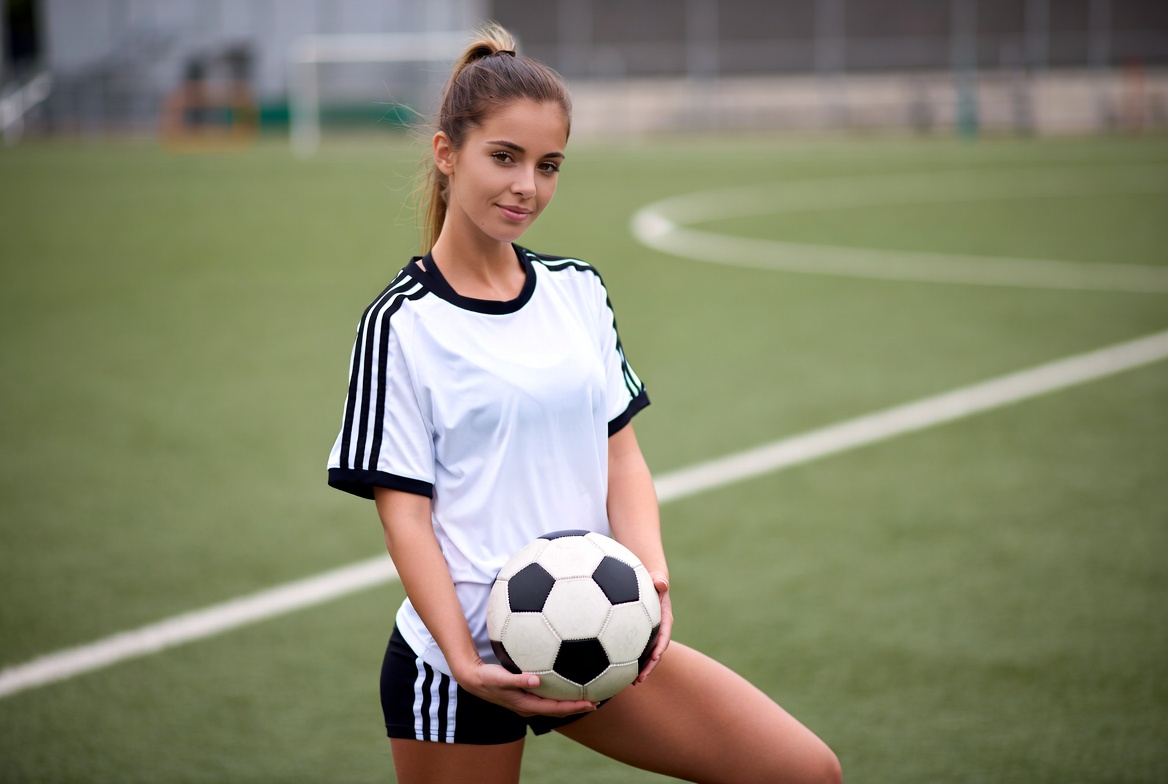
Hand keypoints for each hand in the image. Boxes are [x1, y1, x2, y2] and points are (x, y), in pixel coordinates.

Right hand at [456, 660, 598, 717]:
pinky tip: (566, 682)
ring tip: (587, 695)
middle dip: (578, 706)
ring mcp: (527, 702)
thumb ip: (518, 679)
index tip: (591, 702)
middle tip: (598, 701)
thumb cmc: (487, 678)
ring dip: (571, 701)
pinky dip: (560, 693)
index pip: (556, 708)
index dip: (574, 707)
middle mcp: (529, 706)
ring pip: (554, 705)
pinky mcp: (525, 695)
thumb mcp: (501, 678)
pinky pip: (547, 697)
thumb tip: (536, 680)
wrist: (473, 679)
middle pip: (559, 710)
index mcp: (526, 705)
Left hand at [635, 571, 672, 683]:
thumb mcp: (657, 578)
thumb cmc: (652, 579)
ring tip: (631, 684)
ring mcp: (649, 634)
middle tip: (640, 679)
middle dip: (649, 666)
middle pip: (655, 651)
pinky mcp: (638, 636)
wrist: (649, 581)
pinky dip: (628, 661)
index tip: (655, 657)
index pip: (664, 635)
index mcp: (664, 619)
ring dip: (640, 669)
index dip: (660, 647)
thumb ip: (660, 580)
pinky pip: (635, 650)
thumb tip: (661, 582)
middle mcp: (658, 630)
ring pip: (646, 655)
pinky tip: (616, 671)